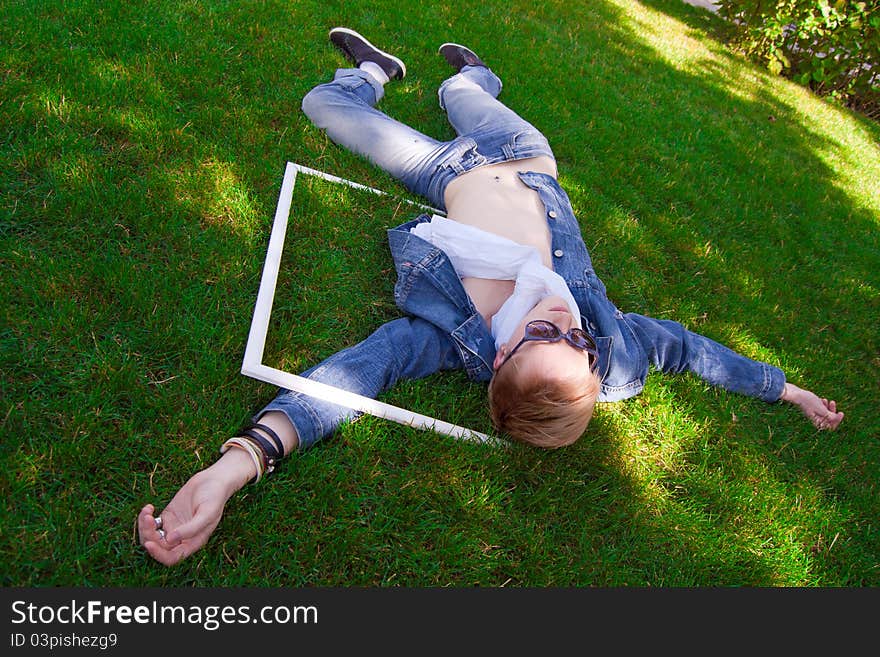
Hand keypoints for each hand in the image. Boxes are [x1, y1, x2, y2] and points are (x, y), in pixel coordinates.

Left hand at [138, 449, 253, 565]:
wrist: (214, 480)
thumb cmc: (214, 497)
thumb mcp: (207, 513)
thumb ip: (190, 529)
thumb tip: (170, 540)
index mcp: (193, 542)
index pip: (172, 557)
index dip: (159, 554)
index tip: (149, 543)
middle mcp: (181, 538)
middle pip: (158, 547)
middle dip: (149, 535)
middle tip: (148, 518)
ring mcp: (173, 527)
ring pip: (152, 537)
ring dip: (144, 527)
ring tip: (147, 511)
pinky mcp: (168, 516)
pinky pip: (151, 524)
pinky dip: (145, 518)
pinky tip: (149, 507)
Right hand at [781, 382, 843, 430]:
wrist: (798, 395)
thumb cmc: (809, 402)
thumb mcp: (822, 409)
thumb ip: (830, 416)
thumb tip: (837, 419)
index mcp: (817, 422)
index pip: (830, 427)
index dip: (837, 421)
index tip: (840, 413)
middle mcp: (816, 420)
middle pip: (829, 420)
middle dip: (833, 412)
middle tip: (833, 403)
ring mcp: (815, 414)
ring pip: (827, 414)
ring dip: (830, 407)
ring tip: (829, 401)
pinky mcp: (814, 409)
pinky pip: (823, 409)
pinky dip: (825, 405)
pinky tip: (823, 399)